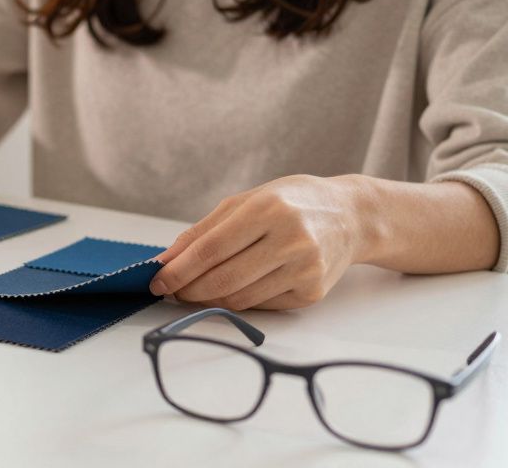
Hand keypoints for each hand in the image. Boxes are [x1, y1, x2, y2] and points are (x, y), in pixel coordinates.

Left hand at [149, 174, 372, 310]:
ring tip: (195, 291)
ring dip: (209, 299)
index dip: (179, 269)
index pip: (212, 248)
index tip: (157, 281)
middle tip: (171, 291)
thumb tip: (166, 261)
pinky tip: (231, 290)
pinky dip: (238, 300)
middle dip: (189, 289)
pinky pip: (262, 304)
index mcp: (268, 209)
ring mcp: (305, 268)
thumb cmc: (290, 203)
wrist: (351, 216)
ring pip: (241, 297)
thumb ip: (203, 231)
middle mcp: (290, 239)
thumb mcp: (246, 202)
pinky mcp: (313, 292)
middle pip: (224, 277)